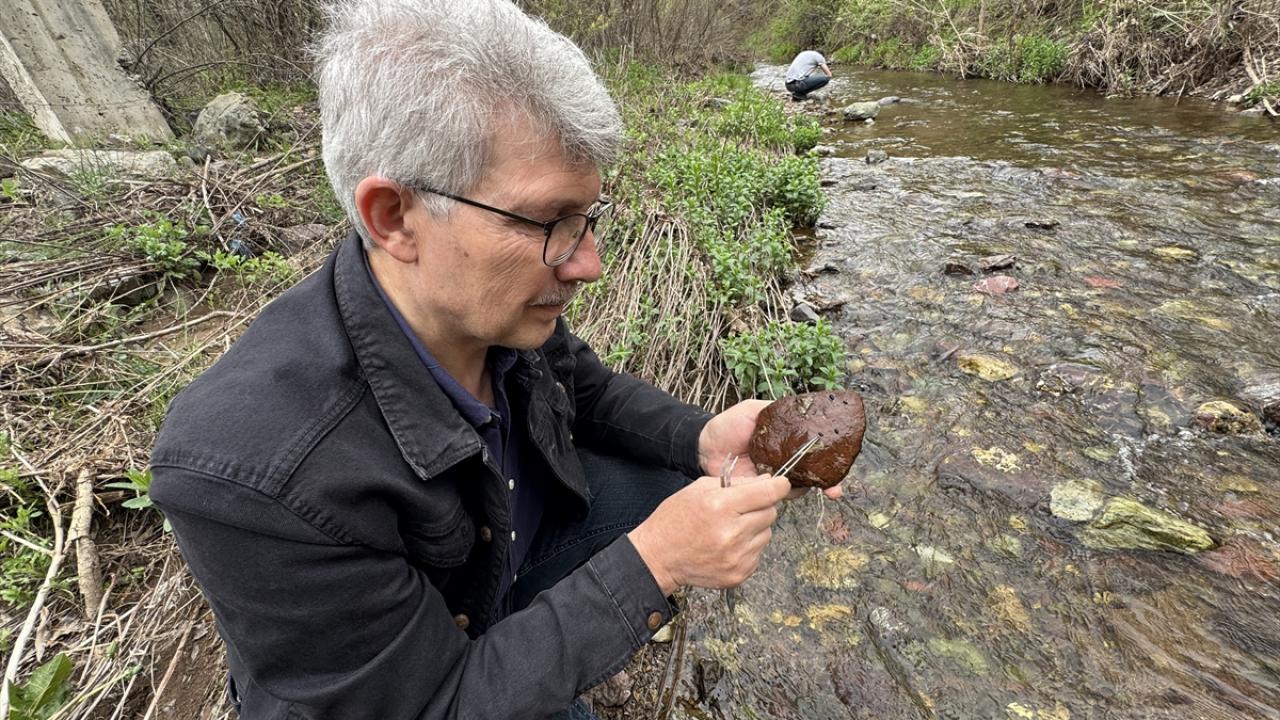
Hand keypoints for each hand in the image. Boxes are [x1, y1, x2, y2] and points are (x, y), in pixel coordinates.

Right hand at [629, 474, 791, 594]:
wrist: (658, 557)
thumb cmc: (675, 519)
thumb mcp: (699, 489)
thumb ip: (736, 483)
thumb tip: (767, 480)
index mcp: (720, 506)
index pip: (768, 493)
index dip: (779, 485)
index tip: (781, 483)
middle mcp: (732, 533)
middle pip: (771, 513)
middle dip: (761, 506)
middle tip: (741, 508)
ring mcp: (736, 557)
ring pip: (767, 533)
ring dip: (755, 527)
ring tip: (730, 528)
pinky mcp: (739, 574)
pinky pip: (759, 553)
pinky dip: (748, 546)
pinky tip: (728, 545)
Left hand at [699, 399, 844, 500]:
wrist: (703, 447)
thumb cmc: (726, 425)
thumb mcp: (753, 410)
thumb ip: (774, 408)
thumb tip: (800, 405)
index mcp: (786, 440)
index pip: (812, 449)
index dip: (829, 456)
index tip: (841, 461)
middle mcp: (784, 460)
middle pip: (812, 472)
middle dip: (828, 482)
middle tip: (836, 490)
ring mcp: (773, 477)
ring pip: (799, 486)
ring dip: (811, 489)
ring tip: (824, 491)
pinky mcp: (761, 491)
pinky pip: (778, 496)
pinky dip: (787, 495)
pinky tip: (792, 490)